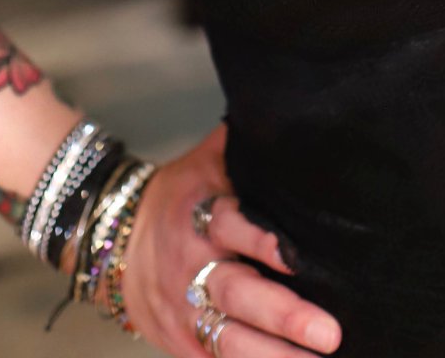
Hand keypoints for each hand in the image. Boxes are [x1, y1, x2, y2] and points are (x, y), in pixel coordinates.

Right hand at [120, 121, 341, 353]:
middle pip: (237, 294)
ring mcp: (186, 310)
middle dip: (284, 315)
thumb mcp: (206, 164)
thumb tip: (294, 111)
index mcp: (199, 216)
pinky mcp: (183, 343)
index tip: (298, 257)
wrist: (114, 240)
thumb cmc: (180, 196)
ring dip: (274, 357)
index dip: (263, 242)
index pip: (232, 226)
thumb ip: (244, 146)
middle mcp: (193, 266)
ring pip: (229, 340)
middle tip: (329, 332)